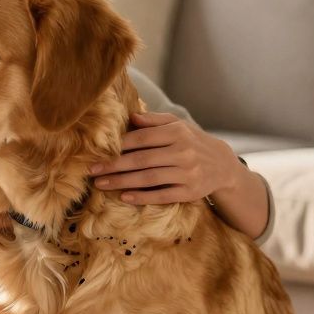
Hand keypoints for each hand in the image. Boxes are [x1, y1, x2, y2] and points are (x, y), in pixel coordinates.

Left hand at [89, 112, 245, 204]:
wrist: (222, 165)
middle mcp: (183, 152)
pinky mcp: (190, 192)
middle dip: (113, 166)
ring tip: (100, 184)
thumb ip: (154, 121)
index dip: (118, 146)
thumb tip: (131, 116)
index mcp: (177, 133)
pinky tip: (124, 197)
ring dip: (122, 182)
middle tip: (91, 170)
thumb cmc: (191, 142)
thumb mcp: (178, 125)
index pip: (142, 139)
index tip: (97, 151)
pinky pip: (162, 195)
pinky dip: (142, 197)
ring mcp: (188, 173)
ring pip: (149, 178)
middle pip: (141, 160)